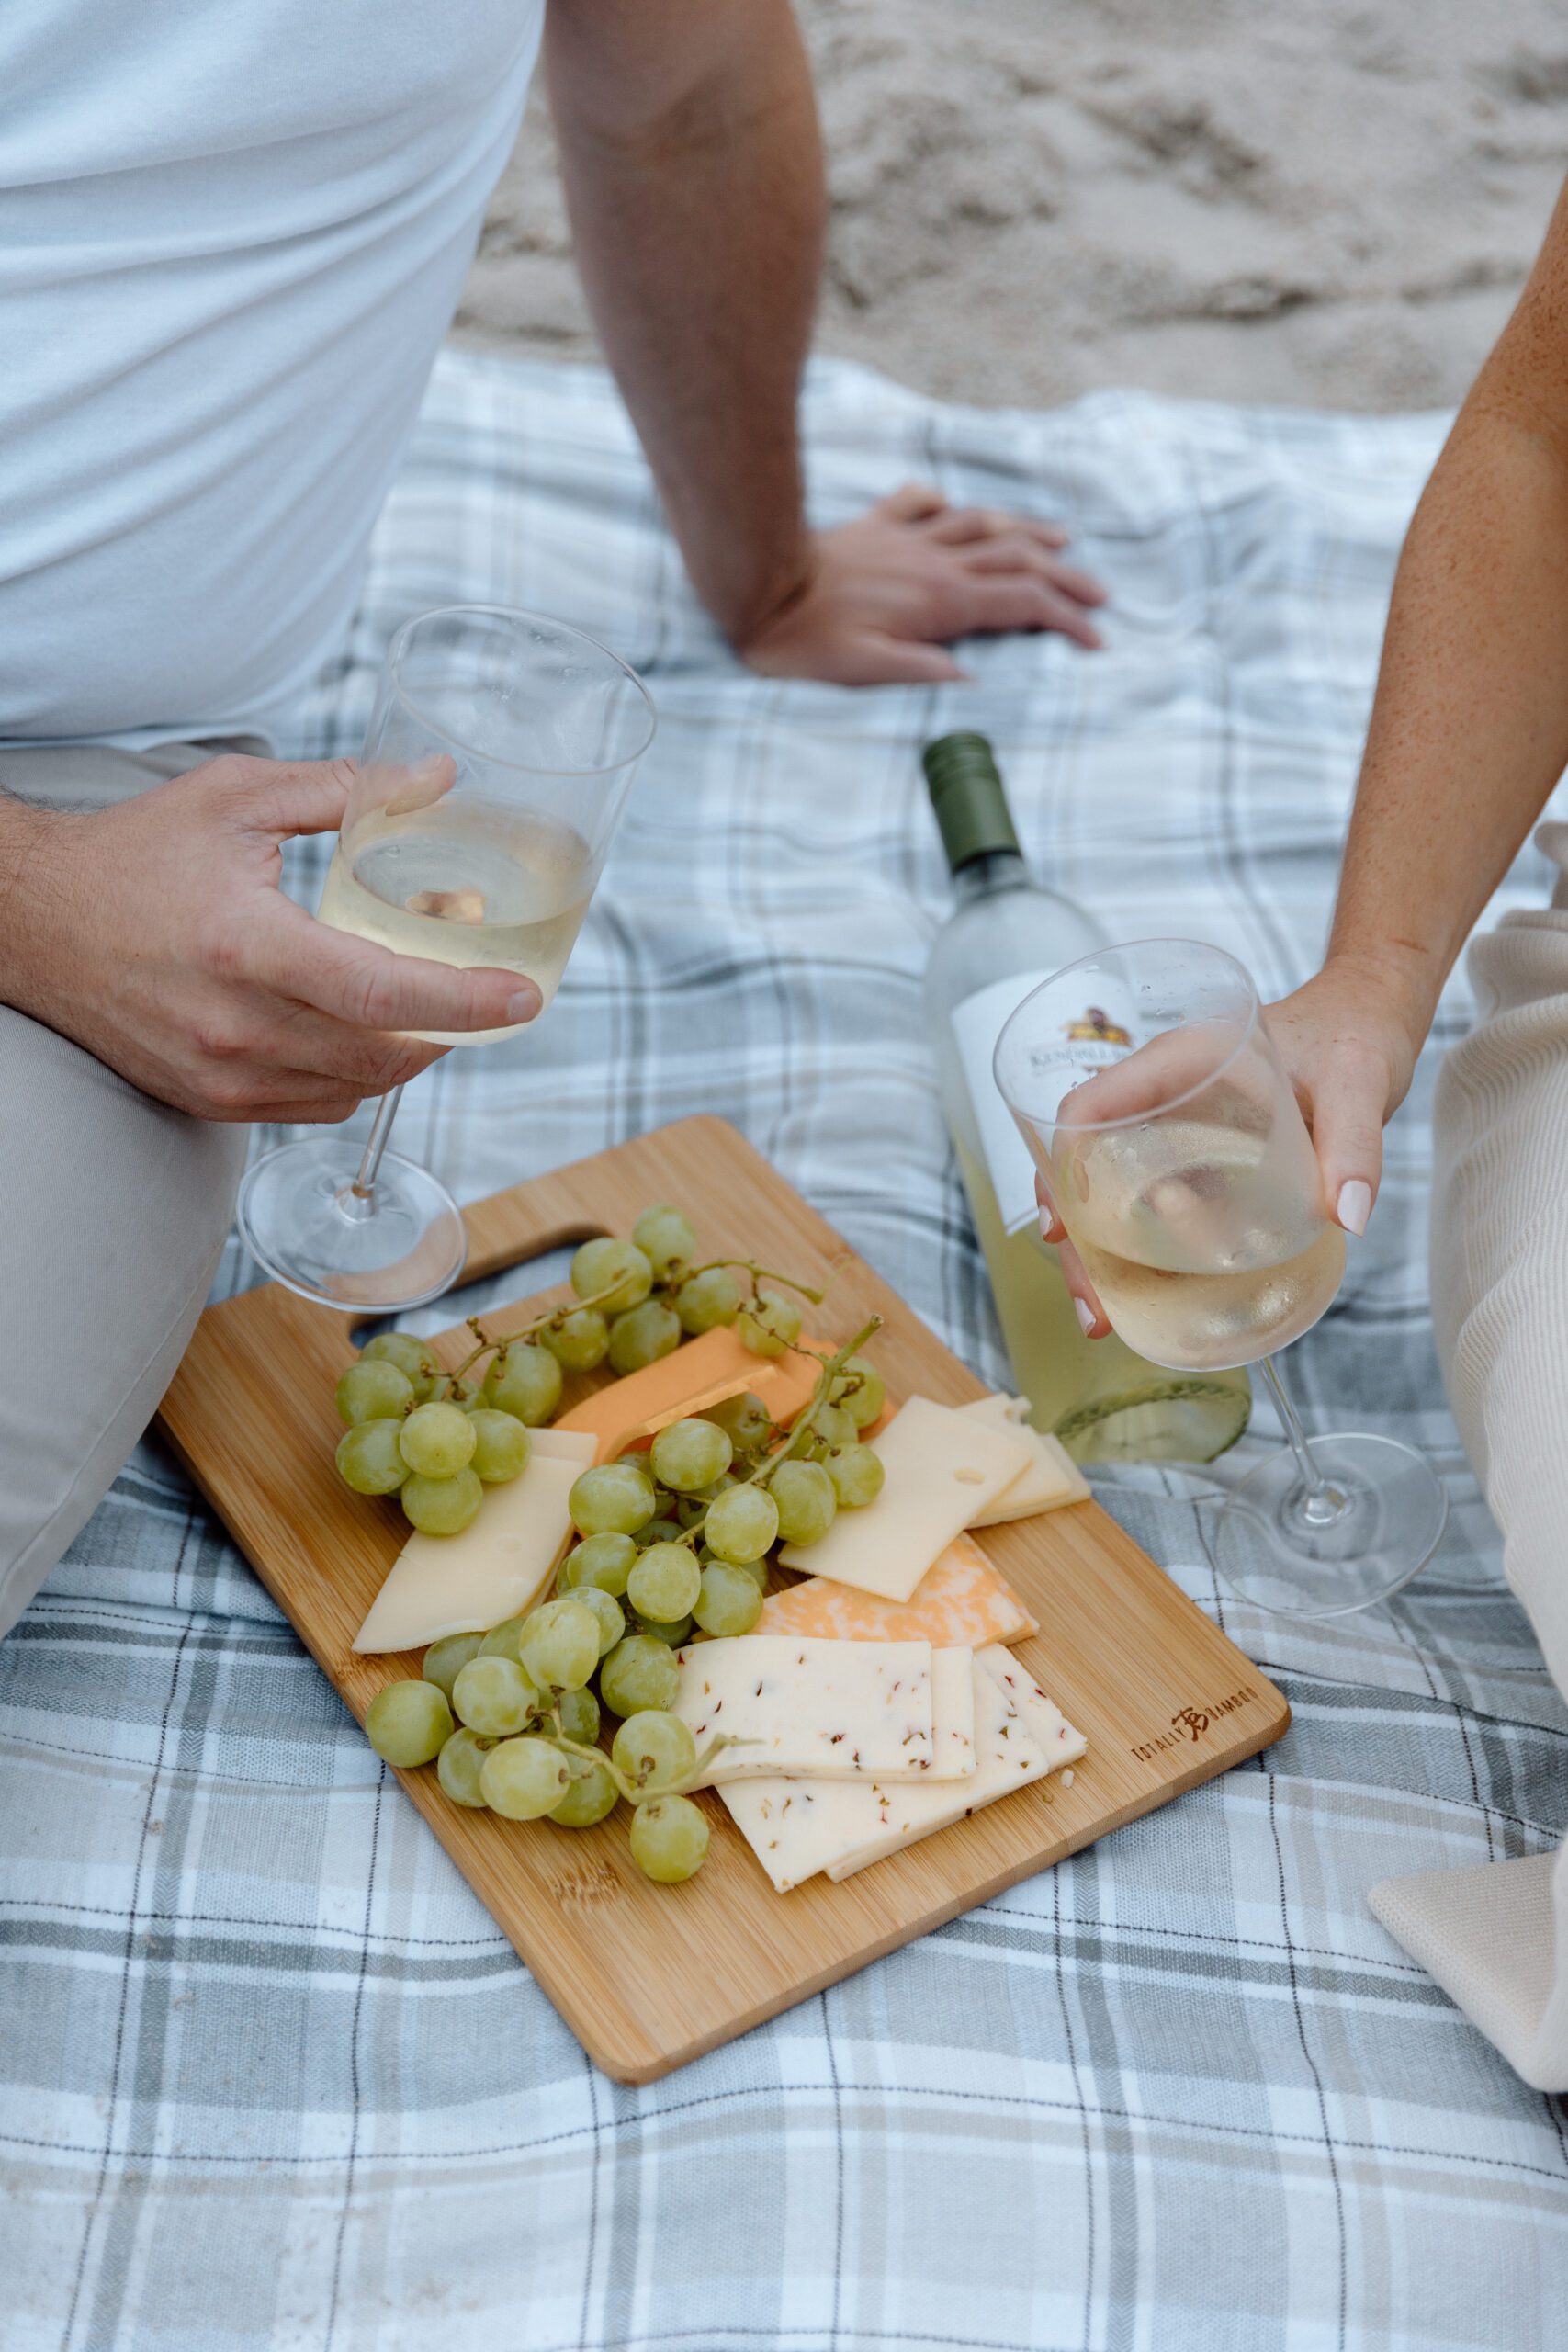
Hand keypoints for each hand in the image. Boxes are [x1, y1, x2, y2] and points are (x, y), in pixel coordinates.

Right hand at [0, 753, 541, 1121]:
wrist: (32, 923)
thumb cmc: (133, 855)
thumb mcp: (236, 798)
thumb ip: (345, 789)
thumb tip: (438, 780)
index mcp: (247, 946)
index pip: (384, 997)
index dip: (467, 1002)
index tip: (525, 997)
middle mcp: (235, 1025)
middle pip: (384, 1057)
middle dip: (450, 1030)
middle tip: (482, 991)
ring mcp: (219, 1074)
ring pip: (356, 1088)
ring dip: (405, 1054)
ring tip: (422, 1003)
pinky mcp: (207, 1100)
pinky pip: (313, 1105)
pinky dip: (354, 1075)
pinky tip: (360, 1030)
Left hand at [737, 483, 1107, 683]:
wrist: (757, 586)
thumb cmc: (806, 640)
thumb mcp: (865, 672)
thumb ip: (922, 673)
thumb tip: (970, 678)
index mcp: (942, 601)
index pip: (1024, 605)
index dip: (1067, 620)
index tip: (1097, 638)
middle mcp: (935, 562)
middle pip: (1020, 560)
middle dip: (1067, 577)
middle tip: (1100, 594)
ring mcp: (907, 539)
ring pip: (983, 524)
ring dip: (1026, 532)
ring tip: (1057, 540)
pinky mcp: (875, 527)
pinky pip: (921, 502)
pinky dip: (947, 503)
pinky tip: (956, 509)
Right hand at [1036, 960, 1423, 1336]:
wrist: (1370, 1014)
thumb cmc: (1354, 1031)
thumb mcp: (1360, 1082)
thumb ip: (1356, 1144)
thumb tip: (1347, 1217)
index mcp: (1181, 1062)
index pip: (1091, 1105)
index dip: (1065, 1166)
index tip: (1066, 1225)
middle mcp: (1163, 1095)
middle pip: (1087, 1165)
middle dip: (1078, 1236)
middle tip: (1093, 1305)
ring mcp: (1176, 1128)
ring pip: (1110, 1190)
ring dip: (1099, 1251)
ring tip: (1104, 1318)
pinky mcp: (1198, 1156)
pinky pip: (1149, 1200)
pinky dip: (1137, 1246)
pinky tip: (1140, 1295)